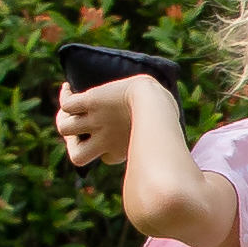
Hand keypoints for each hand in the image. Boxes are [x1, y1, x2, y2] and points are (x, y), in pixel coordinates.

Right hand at [51, 72, 177, 169]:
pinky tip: (68, 88)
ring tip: (69, 108)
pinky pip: (67, 105)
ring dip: (65, 119)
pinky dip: (65, 96)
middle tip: (81, 131)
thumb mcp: (162, 133)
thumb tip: (182, 158)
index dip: (108, 151)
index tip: (116, 140)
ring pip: (65, 128)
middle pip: (76, 156)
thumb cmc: (162, 114)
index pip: (107, 158)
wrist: (152, 100)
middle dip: (75, 145)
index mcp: (120, 148)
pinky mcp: (90, 102)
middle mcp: (103, 138)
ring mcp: (95, 120)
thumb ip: (163, 143)